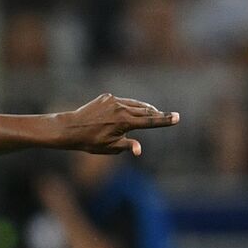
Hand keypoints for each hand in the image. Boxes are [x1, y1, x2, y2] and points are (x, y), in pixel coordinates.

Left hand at [61, 93, 178, 156]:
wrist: (70, 128)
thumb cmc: (90, 142)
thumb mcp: (110, 147)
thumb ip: (127, 146)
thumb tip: (139, 150)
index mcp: (125, 122)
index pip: (150, 121)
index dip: (164, 120)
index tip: (177, 117)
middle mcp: (122, 108)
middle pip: (145, 111)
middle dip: (156, 114)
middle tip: (165, 116)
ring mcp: (114, 101)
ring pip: (135, 104)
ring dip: (144, 109)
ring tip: (151, 112)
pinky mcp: (107, 97)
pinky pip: (122, 101)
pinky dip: (128, 106)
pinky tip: (129, 111)